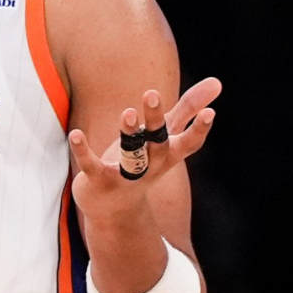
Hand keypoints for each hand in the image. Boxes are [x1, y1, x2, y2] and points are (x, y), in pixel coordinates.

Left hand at [68, 77, 220, 222]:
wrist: (113, 210)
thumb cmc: (143, 162)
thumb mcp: (165, 136)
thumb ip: (187, 109)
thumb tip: (217, 82)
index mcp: (167, 154)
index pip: (188, 144)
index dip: (199, 130)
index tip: (210, 113)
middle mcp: (150, 166)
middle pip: (157, 143)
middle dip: (155, 120)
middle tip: (151, 93)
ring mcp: (125, 175)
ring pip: (130, 155)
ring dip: (127, 133)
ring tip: (126, 111)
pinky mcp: (99, 180)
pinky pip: (91, 165)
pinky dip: (82, 150)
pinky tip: (75, 134)